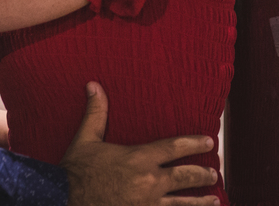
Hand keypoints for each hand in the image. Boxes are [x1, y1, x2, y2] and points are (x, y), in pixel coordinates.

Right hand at [60, 83, 219, 205]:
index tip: (209, 141)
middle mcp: (148, 181)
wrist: (64, 199)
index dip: (194, 143)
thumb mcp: (86, 139)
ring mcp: (147, 205)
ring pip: (182, 204)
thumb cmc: (76, 171)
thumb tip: (93, 85)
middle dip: (203, 174)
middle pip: (185, 176)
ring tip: (214, 200)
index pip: (174, 147)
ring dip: (201, 201)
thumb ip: (95, 113)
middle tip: (214, 173)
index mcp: (138, 158)